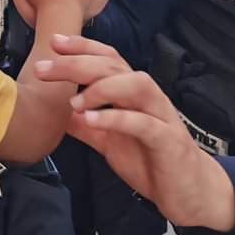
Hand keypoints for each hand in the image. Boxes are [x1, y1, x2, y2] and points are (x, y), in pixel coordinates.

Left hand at [35, 36, 234, 231]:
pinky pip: (143, 123)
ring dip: (101, 87)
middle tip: (45, 68)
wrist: (189, 192)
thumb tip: (55, 113)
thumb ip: (86, 125)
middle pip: (114, 66)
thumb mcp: (110, 141)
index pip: (108, 58)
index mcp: (132, 93)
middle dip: (78, 63)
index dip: (82, 47)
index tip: (54, 42)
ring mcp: (160, 115)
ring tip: (73, 101)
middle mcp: (147, 96)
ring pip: (135, 84)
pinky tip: (91, 120)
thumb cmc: (151, 160)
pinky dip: (116, 118)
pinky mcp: (167, 140)